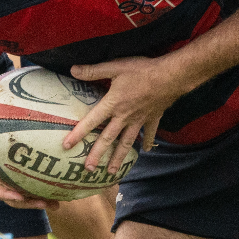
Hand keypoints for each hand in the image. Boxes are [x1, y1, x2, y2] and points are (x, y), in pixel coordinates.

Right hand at [0, 136, 58, 209]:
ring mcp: (12, 184)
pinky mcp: (24, 180)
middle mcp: (0, 184)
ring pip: (26, 197)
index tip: (19, 196)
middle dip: (29, 203)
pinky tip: (62, 192)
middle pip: (14, 199)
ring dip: (41, 202)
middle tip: (45, 203)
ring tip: (57, 204)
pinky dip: (47, 192)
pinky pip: (35, 188)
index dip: (5, 195)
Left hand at [65, 55, 188, 171]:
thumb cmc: (142, 71)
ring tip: (111, 171)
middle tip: (88, 169)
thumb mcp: (115, 67)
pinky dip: (147, 142)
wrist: (171, 76)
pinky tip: (145, 151)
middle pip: (107, 139)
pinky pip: (149, 134)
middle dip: (96, 155)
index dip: (78, 134)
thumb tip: (73, 70)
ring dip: (118, 157)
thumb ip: (94, 71)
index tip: (66, 146)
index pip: (91, 121)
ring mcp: (139, 120)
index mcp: (113, 105)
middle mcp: (124, 117)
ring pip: (126, 143)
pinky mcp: (153, 118)